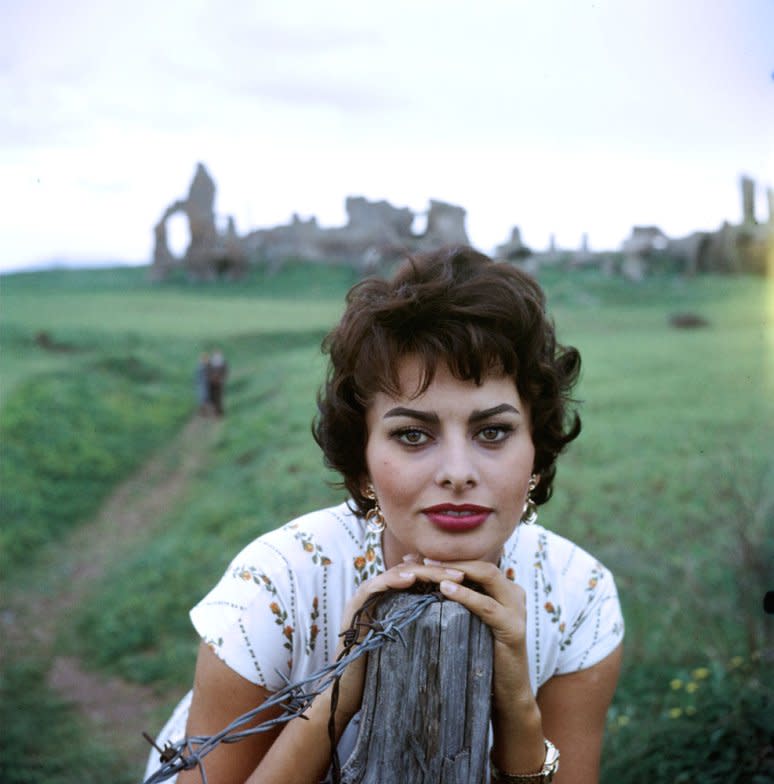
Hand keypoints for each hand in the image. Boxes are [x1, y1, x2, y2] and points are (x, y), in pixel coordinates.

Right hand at [332, 560, 466, 717]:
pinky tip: (410, 580)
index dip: (441, 576)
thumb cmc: (382, 671)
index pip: (417, 578)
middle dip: (436, 572)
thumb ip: (423, 628)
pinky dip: (391, 580)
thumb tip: (456, 623)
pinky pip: (373, 587)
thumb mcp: (409, 645)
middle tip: (461, 574)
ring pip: (394, 575)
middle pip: (408, 573)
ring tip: (443, 575)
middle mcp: (377, 595)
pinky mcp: (354, 608)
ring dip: (420, 573)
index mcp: (390, 600)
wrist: (351, 691)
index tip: (466, 580)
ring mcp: (364, 599)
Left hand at [428, 560, 539, 736]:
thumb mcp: (469, 621)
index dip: (449, 558)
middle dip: (451, 560)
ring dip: (456, 570)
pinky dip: (466, 595)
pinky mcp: (514, 628)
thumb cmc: (482, 654)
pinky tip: (445, 589)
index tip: (419, 557)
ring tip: (429, 567)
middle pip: (481, 565)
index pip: (476, 564)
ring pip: (486, 577)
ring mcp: (517, 609)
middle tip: (421, 559)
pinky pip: (488, 606)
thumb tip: (425, 579)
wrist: (507, 692)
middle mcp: (514, 593)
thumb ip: (458, 601)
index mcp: (505, 589)